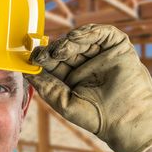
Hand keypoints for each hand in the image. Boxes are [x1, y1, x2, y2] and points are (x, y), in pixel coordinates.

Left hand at [25, 24, 151, 151]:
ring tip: (58, 49)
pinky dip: (89, 31)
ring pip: (82, 39)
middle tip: (43, 52)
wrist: (124, 120)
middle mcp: (86, 64)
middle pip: (65, 48)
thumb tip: (27, 73)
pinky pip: (104, 33)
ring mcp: (102, 55)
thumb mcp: (64, 102)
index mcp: (72, 77)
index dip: (42, 57)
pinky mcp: (118, 48)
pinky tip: (75, 37)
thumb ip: (46, 87)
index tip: (32, 57)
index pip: (54, 62)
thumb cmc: (95, 117)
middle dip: (53, 49)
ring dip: (67, 41)